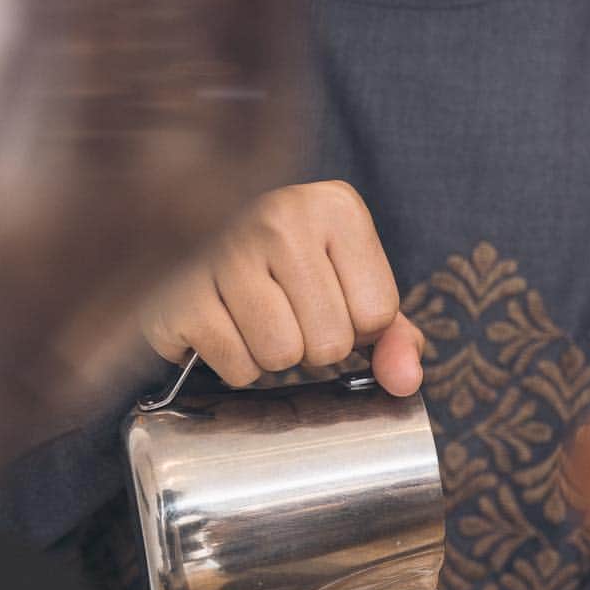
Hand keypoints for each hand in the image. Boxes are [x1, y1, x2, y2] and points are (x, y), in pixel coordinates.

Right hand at [140, 181, 423, 395]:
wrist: (195, 246)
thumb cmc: (291, 271)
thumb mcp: (353, 287)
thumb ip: (393, 336)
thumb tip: (406, 382)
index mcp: (335, 207)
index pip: (377, 314)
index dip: (355, 326)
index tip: (326, 297)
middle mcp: (280, 217)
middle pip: (331, 343)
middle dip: (314, 347)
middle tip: (286, 313)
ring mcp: (225, 251)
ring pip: (282, 356)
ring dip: (273, 358)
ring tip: (254, 320)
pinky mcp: (183, 293)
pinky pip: (237, 366)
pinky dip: (235, 364)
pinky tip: (223, 327)